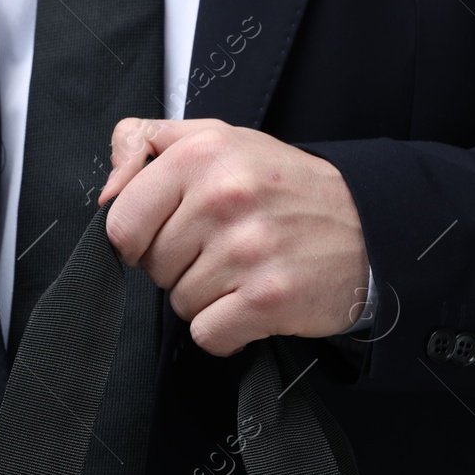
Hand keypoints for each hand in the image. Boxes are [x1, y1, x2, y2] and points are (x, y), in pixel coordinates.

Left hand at [98, 117, 369, 356]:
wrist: (368, 227)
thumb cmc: (282, 188)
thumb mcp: (218, 139)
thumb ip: (147, 144)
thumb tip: (107, 191)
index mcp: (202, 153)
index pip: (121, 222)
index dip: (140, 239)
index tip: (170, 235)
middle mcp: (224, 197)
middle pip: (151, 267)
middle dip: (179, 267)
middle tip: (225, 248)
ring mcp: (247, 250)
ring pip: (179, 303)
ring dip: (207, 299)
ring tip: (245, 272)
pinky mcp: (267, 299)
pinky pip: (207, 334)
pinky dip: (226, 331)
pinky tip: (252, 304)